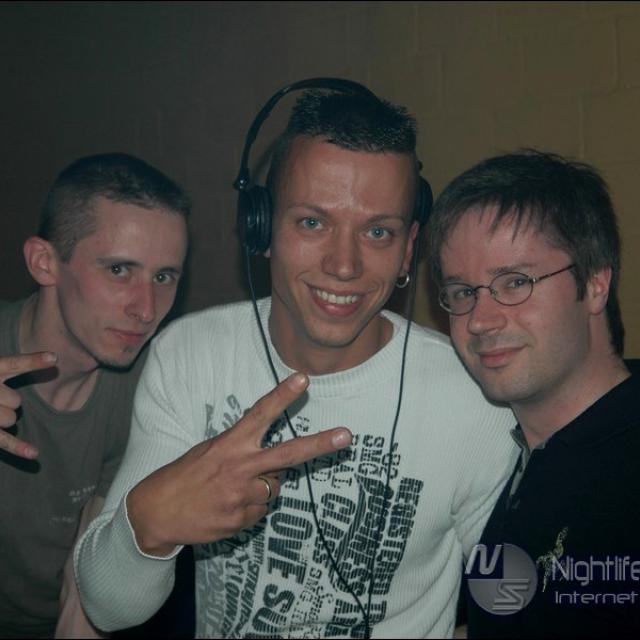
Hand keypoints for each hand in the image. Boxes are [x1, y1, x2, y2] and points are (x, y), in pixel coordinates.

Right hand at [0, 351, 56, 458]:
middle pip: (15, 401)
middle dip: (6, 402)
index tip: (54, 357)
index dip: (32, 361)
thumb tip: (55, 356)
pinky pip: (4, 440)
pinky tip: (34, 454)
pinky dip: (18, 448)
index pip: (12, 365)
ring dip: (2, 418)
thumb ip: (15, 364)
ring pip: (11, 419)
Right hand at [127, 373, 351, 554]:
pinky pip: (260, 511)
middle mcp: (240, 468)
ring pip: (275, 488)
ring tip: (232, 489)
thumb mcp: (208, 451)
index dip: (282, 395)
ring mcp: (241, 496)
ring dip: (263, 487)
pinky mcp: (240, 520)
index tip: (302, 379)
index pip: (260, 414)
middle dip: (319, 444)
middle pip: (288, 454)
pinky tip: (227, 506)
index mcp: (229, 444)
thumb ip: (242, 451)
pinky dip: (250, 508)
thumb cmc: (184, 476)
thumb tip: (275, 464)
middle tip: (346, 436)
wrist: (156, 514)